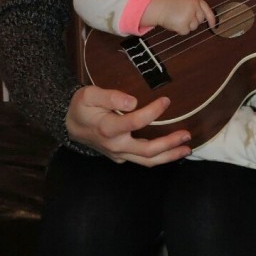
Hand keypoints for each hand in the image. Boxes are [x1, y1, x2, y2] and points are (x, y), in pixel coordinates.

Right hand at [65, 85, 192, 165]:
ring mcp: (118, 154)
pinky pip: (142, 160)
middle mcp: (115, 145)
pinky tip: (172, 151)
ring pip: (147, 161)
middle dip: (169, 144)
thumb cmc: (81, 107)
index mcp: (108, 129)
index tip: (166, 100)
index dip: (153, 112)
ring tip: (186, 149)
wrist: (69, 124)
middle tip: (187, 135)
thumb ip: (111, 97)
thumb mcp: (89, 95)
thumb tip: (133, 102)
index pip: (135, 122)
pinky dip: (159, 157)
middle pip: (147, 151)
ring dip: (169, 156)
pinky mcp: (121, 156)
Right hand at [143, 0, 215, 34]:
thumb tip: (202, 18)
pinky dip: (180, 30)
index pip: (207, 9)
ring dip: (186, 25)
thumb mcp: (184, 0)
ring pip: (193, 27)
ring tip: (176, 18)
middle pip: (200, 20)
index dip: (211, 18)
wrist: (157, 6)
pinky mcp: (184, 24)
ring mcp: (189, 15)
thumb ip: (194, 6)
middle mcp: (194, 6)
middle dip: (193, 21)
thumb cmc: (168, 4)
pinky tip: (174, 23)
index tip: (214, 25)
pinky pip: (186, 32)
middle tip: (181, 16)